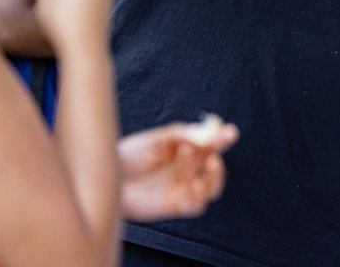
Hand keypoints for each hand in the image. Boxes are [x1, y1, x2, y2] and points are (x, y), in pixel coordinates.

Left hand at [119, 120, 239, 221]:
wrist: (109, 178)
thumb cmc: (131, 155)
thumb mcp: (157, 139)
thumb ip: (183, 135)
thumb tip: (208, 135)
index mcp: (189, 148)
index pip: (213, 144)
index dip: (223, 138)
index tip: (230, 133)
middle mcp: (191, 169)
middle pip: (216, 168)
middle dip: (217, 162)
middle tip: (209, 154)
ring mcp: (184, 188)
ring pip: (212, 188)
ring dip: (211, 179)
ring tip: (197, 171)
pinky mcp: (176, 205)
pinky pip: (196, 206)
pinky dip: (198, 198)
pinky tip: (191, 188)